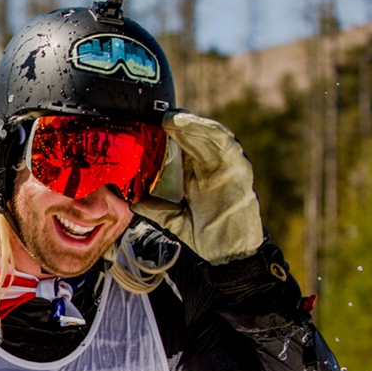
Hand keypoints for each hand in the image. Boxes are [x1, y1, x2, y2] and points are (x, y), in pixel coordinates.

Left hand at [132, 111, 264, 263]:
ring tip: (175, 119)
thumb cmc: (205, 235)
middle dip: (179, 124)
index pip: (183, 145)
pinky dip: (216, 137)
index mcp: (198, 173)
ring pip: (213, 138)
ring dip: (195, 126)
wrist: (227, 256)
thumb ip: (154, 207)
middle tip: (159, 115)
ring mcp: (228, 168)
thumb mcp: (172, 219)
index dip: (169, 132)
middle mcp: (213, 166)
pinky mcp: (242, 174)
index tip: (149, 123)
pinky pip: (230, 149)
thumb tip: (130, 200)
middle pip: (196, 137)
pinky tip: (201, 129)